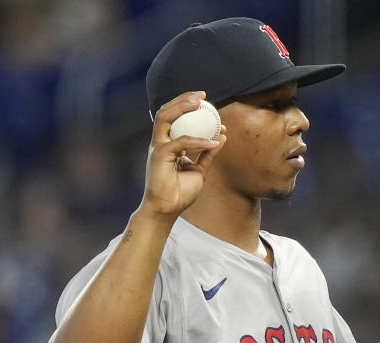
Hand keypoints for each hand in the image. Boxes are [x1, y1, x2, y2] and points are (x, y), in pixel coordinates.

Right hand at [139, 91, 226, 221]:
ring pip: (165, 118)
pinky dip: (198, 141)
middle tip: (202, 95)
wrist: (167, 210)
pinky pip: (181, 143)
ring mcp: (158, 147)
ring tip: (200, 102)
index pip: (174, 119)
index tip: (206, 103)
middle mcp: (161, 142)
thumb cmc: (180, 193)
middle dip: (183, 100)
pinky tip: (213, 141)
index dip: (188, 108)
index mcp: (168, 144)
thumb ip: (207, 154)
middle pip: (166, 112)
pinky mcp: (159, 156)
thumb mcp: (199, 170)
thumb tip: (221, 137)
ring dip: (182, 107)